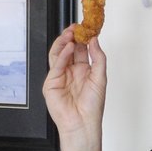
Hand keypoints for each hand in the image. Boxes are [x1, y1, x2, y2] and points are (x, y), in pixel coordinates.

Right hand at [42, 27, 106, 146]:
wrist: (82, 123)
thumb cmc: (92, 107)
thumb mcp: (100, 77)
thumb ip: (98, 58)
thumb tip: (95, 41)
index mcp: (83, 70)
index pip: (81, 49)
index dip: (83, 38)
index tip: (87, 27)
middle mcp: (71, 72)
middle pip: (68, 49)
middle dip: (71, 37)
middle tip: (76, 27)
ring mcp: (60, 76)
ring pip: (58, 54)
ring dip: (63, 42)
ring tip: (70, 33)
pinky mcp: (51, 82)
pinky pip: (55, 65)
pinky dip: (62, 55)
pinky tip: (68, 48)